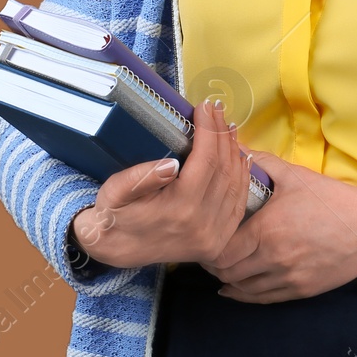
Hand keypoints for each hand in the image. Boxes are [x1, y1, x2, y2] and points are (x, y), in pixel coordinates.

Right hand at [69, 99, 252, 267]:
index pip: (205, 161)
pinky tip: (241, 159)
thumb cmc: (114, 214)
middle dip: (223, 135)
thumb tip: (171, 164)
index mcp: (179, 209)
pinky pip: (237, 206)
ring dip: (235, 153)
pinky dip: (242, 179)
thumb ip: (140, 178)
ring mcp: (213, 237)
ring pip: (235, 186)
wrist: (116, 250)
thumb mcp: (115, 191)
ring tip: (228, 128)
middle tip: (218, 110)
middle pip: (224, 170)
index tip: (205, 107)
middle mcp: (203, 225)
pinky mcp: (217, 242)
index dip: (209, 130)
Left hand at [199, 148, 356, 302]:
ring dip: (226, 279)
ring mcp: (287, 278)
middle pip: (226, 271)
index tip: (202, 232)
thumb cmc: (331, 199)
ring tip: (220, 265)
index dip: (206, 243)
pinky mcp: (300, 292)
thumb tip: (232, 146)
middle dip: (212, 262)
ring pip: (242, 289)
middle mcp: (273, 259)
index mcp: (267, 230)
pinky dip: (244, 294)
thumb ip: (259, 162)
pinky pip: (262, 299)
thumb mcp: (294, 175)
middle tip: (206, 249)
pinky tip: (234, 288)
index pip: (221, 246)